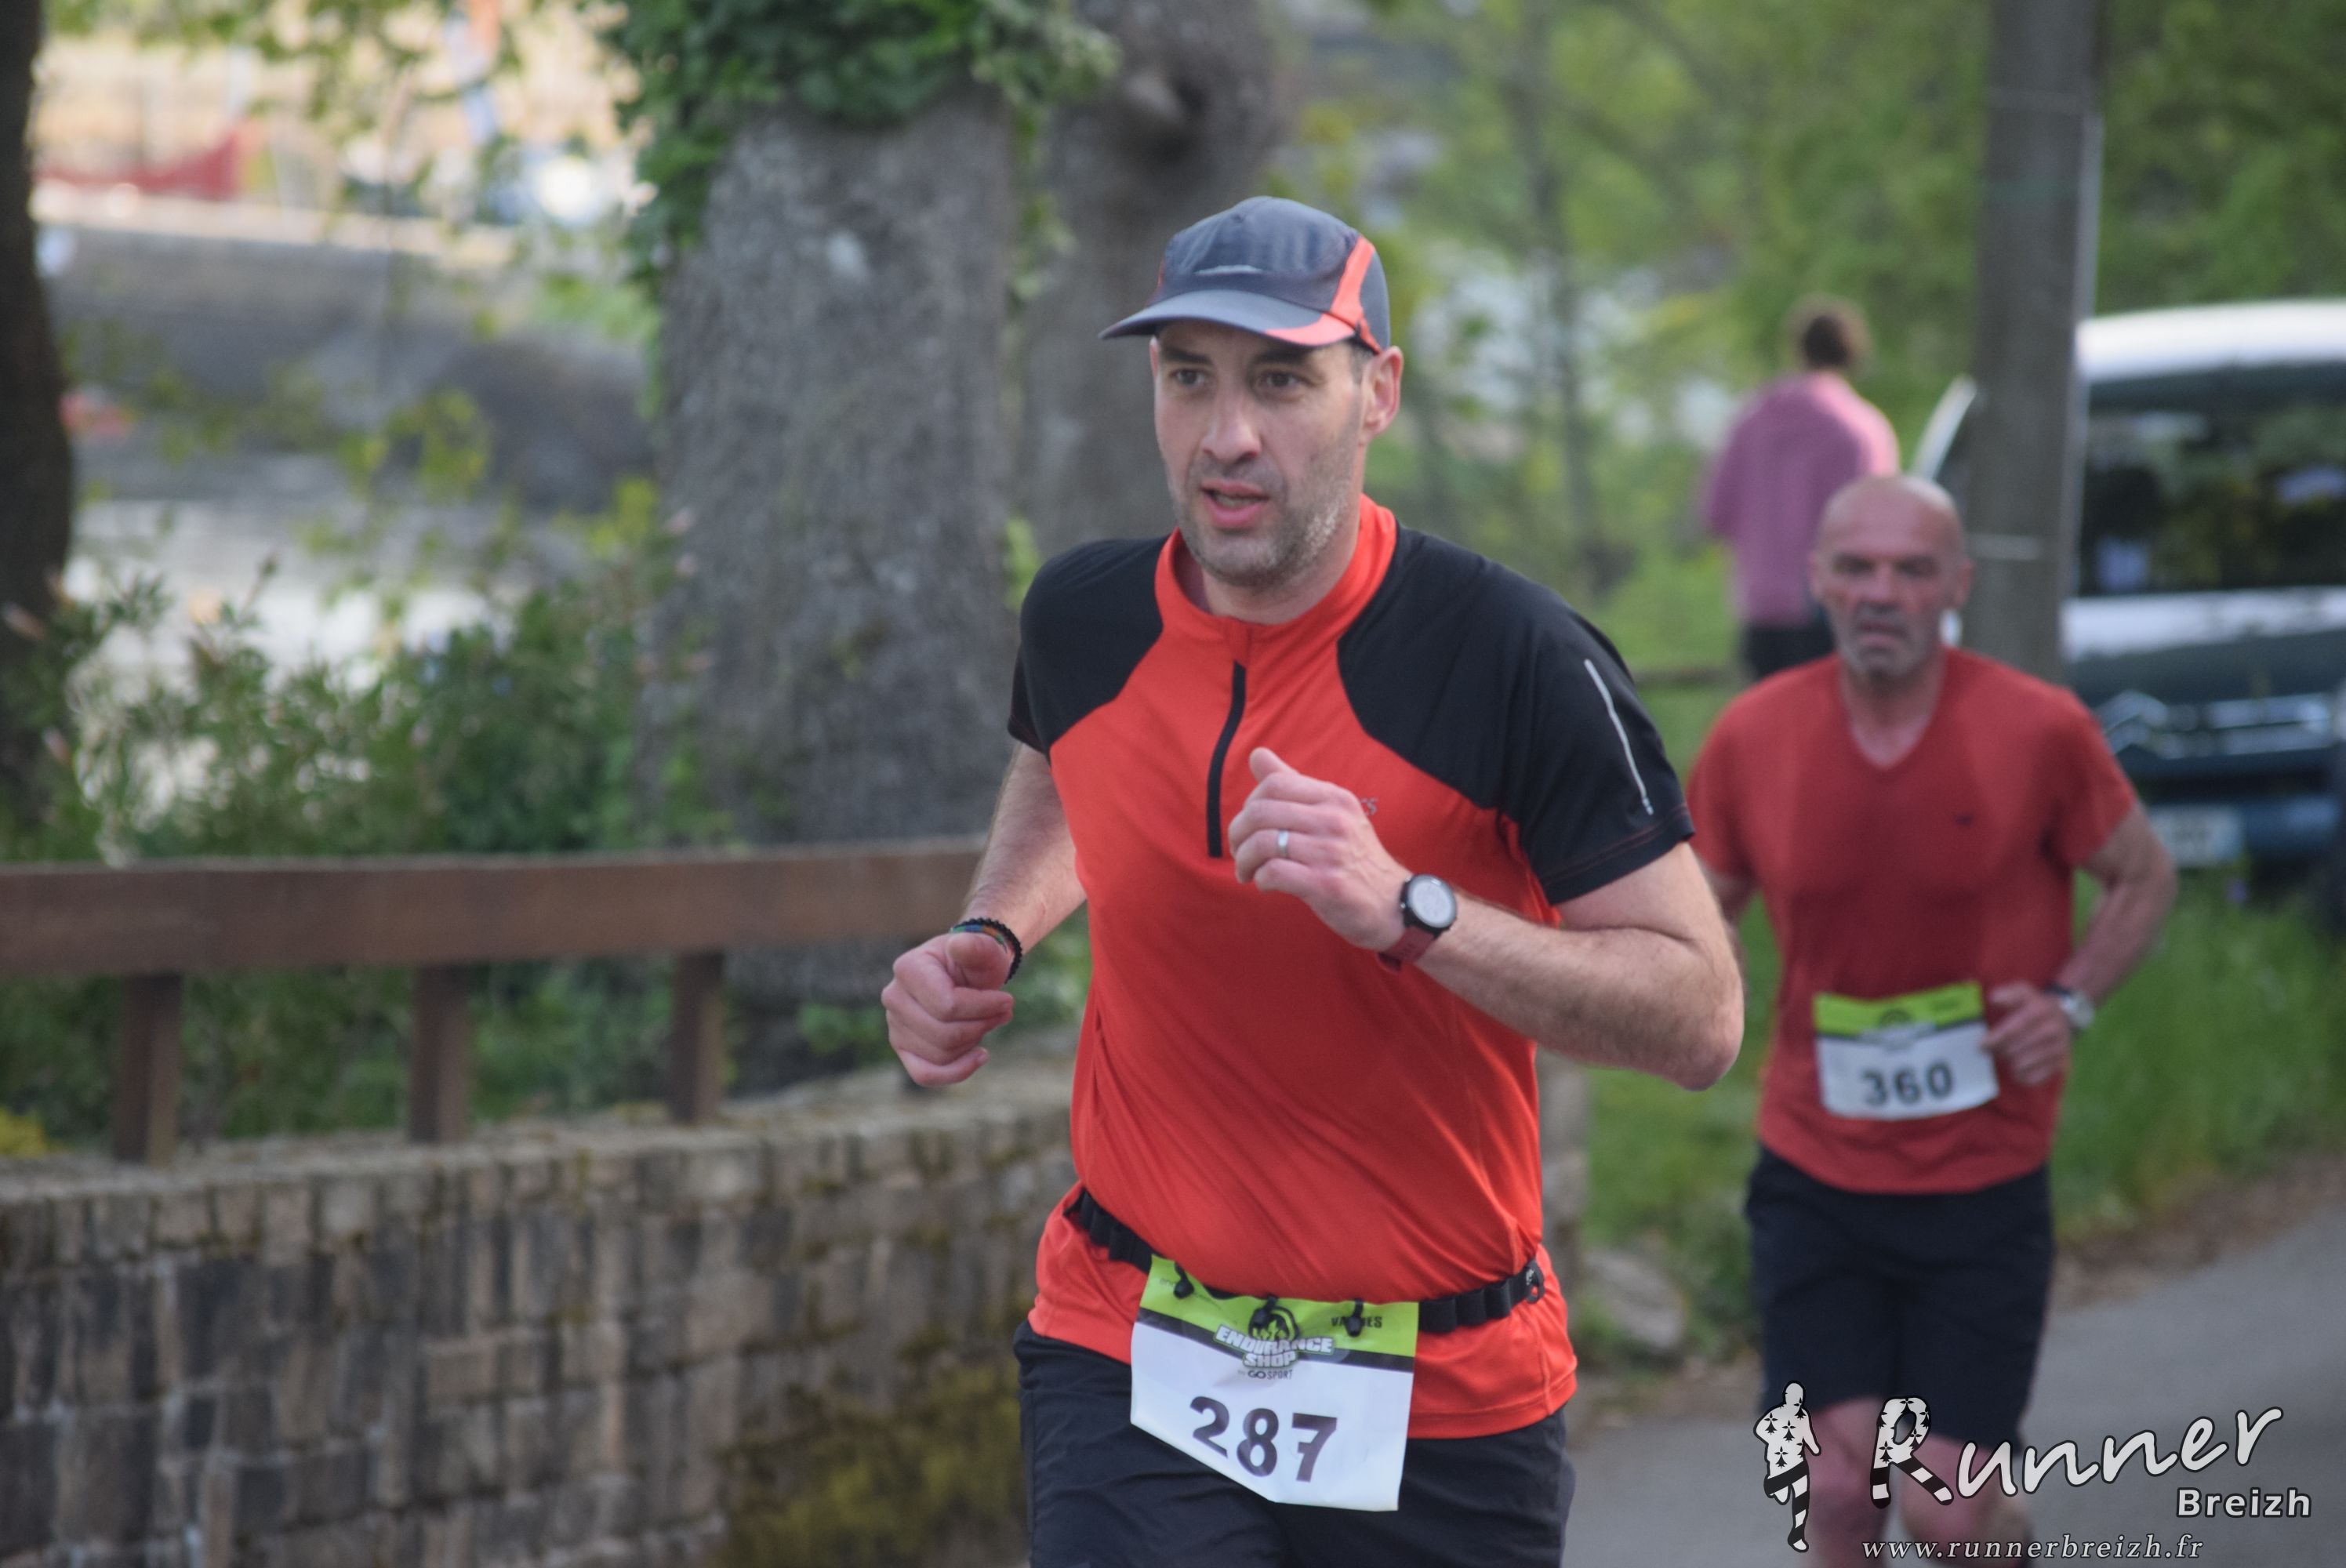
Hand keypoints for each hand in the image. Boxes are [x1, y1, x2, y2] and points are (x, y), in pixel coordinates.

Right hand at [880, 929, 1015, 1086]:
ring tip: (988, 1022)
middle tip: (1003, 1012)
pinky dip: (956, 1072)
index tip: (1007, 1000)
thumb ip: (976, 946)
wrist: (966, 975)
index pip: (948, 1006)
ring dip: (974, 1042)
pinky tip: (980, 1055)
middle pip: (945, 1035)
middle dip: (982, 1026)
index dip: (984, 1008)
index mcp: (908, 968)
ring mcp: (895, 1025)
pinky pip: (925, 1075)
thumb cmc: (976, 963)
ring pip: (941, 1055)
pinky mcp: (904, 1047)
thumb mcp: (985, 950)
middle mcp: (894, 997)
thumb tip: (959, 946)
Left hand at [1227, 747, 1409, 950]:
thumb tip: (1257, 754)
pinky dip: (1260, 879)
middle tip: (1239, 852)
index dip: (1249, 804)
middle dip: (1238, 834)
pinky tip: (1265, 884)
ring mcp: (1331, 852)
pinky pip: (1274, 872)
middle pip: (1260, 812)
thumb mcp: (1333, 814)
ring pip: (1263, 843)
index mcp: (1334, 798)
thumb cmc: (1355, 859)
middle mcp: (1334, 820)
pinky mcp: (1327, 885)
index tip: (1250, 827)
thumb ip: (1294, 785)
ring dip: (1244, 860)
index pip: (1274, 783)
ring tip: (1247, 872)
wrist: (1395, 905)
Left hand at [1982, 982, 2072, 1086]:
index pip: (2014, 1028)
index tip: (1981, 1045)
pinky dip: (2021, 1076)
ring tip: (2007, 1056)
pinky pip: (2034, 1078)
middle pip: (2015, 1049)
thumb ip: (2008, 994)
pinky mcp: (2062, 1064)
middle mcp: (2052, 1029)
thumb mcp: (2024, 992)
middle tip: (1992, 1050)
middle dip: (1999, 1051)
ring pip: (2022, 1064)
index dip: (1995, 1039)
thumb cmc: (2035, 1005)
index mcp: (2040, 1010)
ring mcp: (2059, 1048)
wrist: (2066, 1016)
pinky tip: (2018, 1068)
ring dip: (2009, 1062)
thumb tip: (1994, 999)